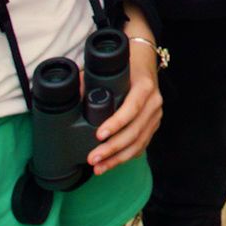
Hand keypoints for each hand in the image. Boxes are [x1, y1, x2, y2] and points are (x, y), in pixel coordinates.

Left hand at [90, 11, 162, 169]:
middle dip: (113, 148)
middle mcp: (154, 102)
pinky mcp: (153, 124)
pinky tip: (113, 163)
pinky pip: (142, 145)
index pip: (132, 109)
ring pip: (139, 143)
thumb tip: (69, 93)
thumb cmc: (125, 63)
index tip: (98, 135)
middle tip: (93, 158)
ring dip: (118, 158)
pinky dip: (127, 156)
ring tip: (99, 167)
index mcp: (144, 86)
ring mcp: (156, 115)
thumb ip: (89, 79)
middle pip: (135, 131)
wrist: (144, 58)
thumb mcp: (110, 67)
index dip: (116, 124)